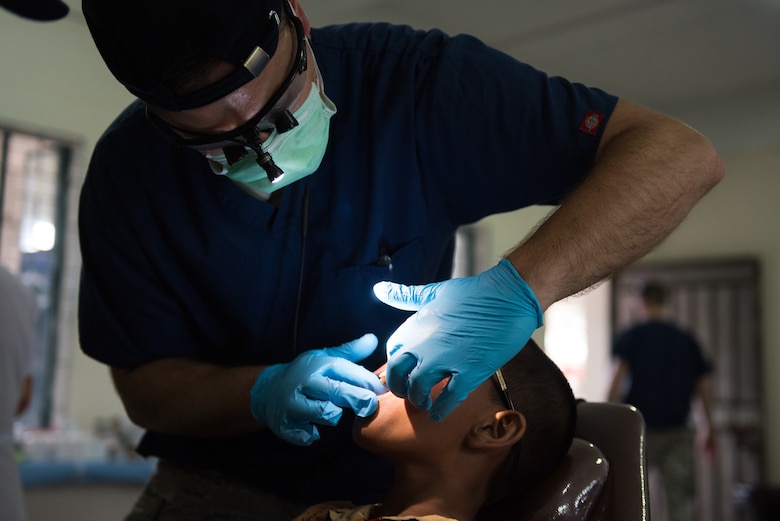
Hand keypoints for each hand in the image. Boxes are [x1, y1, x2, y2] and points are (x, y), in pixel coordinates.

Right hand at [250, 334, 385, 445]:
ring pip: (323, 413)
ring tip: (331, 411)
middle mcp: (305, 382)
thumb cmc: (304, 374)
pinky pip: (306, 435)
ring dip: (332, 415)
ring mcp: (292, 403)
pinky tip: (311, 428)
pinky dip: (311, 434)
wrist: (266, 390)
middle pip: (336, 391)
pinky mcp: (284, 424)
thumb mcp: (324, 357)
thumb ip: (350, 352)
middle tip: (370, 405)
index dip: (366, 380)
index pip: (345, 369)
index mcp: (317, 365)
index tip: (382, 389)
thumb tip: (373, 339)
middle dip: (357, 398)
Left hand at [373, 259, 542, 420]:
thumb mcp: (434, 291)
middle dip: (399, 387)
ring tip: (423, 404)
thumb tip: (379, 289)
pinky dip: (440, 411)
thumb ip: (406, 296)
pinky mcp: (469, 372)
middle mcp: (425, 344)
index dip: (396, 365)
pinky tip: (437, 415)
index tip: (402, 371)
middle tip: (408, 393)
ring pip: (418, 390)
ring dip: (418, 400)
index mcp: (416, 325)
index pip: (392, 352)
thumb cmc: (474, 292)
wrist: (509, 296)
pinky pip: (448, 399)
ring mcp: (446, 360)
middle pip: (397, 374)